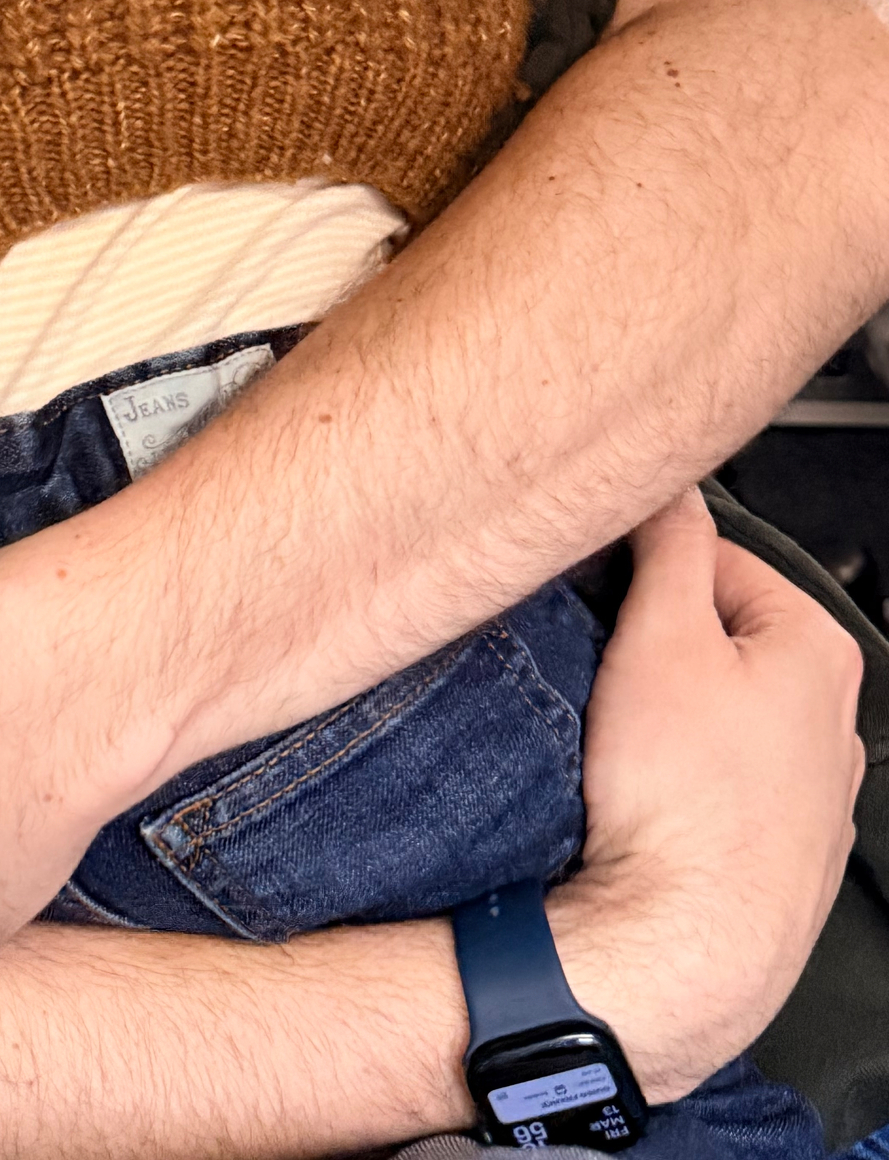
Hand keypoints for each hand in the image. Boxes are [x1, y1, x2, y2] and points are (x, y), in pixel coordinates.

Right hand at [548, 490, 863, 1101]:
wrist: (684, 949)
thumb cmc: (680, 802)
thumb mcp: (659, 633)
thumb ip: (669, 543)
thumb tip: (665, 486)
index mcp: (818, 650)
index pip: (713, 559)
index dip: (640, 574)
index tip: (599, 602)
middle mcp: (834, 720)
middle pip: (716, 637)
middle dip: (653, 647)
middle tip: (606, 678)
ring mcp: (815, 793)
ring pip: (717, 714)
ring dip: (666, 717)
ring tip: (622, 747)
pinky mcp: (783, 851)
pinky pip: (719, 782)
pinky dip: (681, 780)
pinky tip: (645, 800)